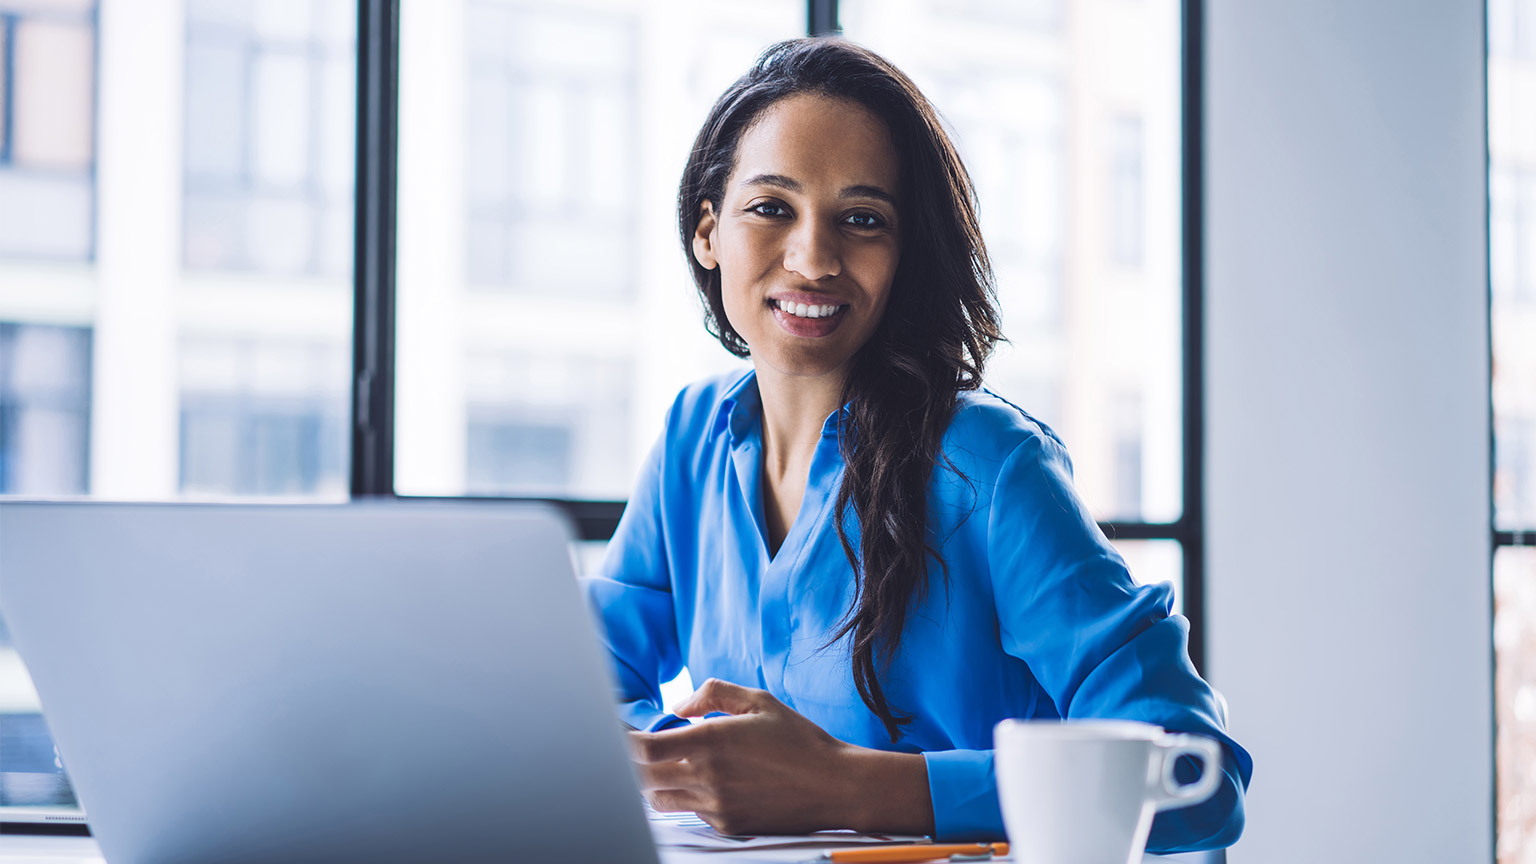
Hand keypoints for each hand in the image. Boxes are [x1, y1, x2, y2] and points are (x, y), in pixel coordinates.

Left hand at [627, 678, 856, 835]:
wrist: (834, 785)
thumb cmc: (799, 740)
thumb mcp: (759, 701)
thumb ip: (712, 694)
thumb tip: (678, 708)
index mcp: (711, 740)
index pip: (643, 748)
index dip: (624, 742)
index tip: (622, 735)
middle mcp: (707, 776)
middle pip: (642, 777)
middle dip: (635, 764)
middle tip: (642, 751)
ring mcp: (715, 806)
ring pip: (660, 799)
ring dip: (657, 783)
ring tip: (675, 766)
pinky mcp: (726, 825)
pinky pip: (692, 813)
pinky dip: (690, 799)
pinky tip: (713, 784)